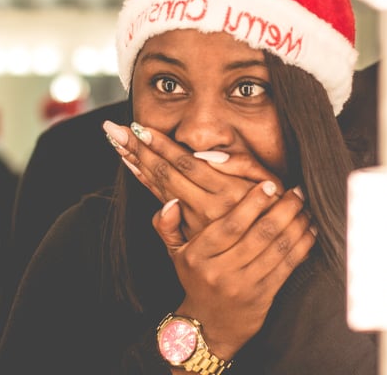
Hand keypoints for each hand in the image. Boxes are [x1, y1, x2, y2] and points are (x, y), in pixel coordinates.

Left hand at [103, 120, 284, 237]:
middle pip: (164, 173)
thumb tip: (204, 155)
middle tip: (112, 129)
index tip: (138, 126)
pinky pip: (162, 203)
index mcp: (224, 191)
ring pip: (159, 187)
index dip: (160, 144)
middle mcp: (205, 207)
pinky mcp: (190, 232)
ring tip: (116, 142)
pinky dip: (146, 183)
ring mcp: (194, 221)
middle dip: (137, 149)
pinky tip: (134, 167)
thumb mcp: (266, 182)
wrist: (269, 259)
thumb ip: (240, 164)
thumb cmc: (274, 209)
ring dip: (136, 163)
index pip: (184, 161)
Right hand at [153, 181, 314, 360]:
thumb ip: (168, 225)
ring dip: (296, 225)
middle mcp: (219, 272)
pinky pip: (287, 267)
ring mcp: (242, 286)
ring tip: (305, 208)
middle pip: (259, 234)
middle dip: (283, 209)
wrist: (208, 326)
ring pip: (277, 249)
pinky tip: (310, 231)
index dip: (253, 203)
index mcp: (198, 256)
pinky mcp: (262, 297)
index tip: (270, 185)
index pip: (229, 225)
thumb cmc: (196, 280)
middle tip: (296, 192)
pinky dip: (302, 247)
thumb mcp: (176, 254)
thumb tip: (171, 202)